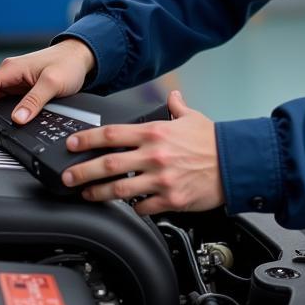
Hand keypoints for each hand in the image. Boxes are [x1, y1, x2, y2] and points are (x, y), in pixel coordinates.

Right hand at [0, 38, 94, 121]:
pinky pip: (3, 98)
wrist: (81, 56)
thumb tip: (18, 118)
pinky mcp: (21, 86)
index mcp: (12, 69)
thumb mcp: (53, 83)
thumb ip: (34, 101)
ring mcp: (15, 80)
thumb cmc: (68, 63)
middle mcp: (10, 73)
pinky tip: (0, 118)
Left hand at [60, 90, 224, 215]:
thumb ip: (176, 108)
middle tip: (68, 177)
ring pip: (120, 189)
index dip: (87, 139)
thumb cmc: (213, 141)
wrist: (235, 163)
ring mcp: (160, 179)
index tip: (72, 144)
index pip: (112, 134)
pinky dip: (133, 207)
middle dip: (83, 171)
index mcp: (155, 133)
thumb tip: (173, 97)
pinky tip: (128, 206)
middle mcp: (153, 155)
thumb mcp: (192, 118)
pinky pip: (143, 207)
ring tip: (87, 194)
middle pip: (108, 164)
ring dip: (100, 193)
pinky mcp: (170, 199)